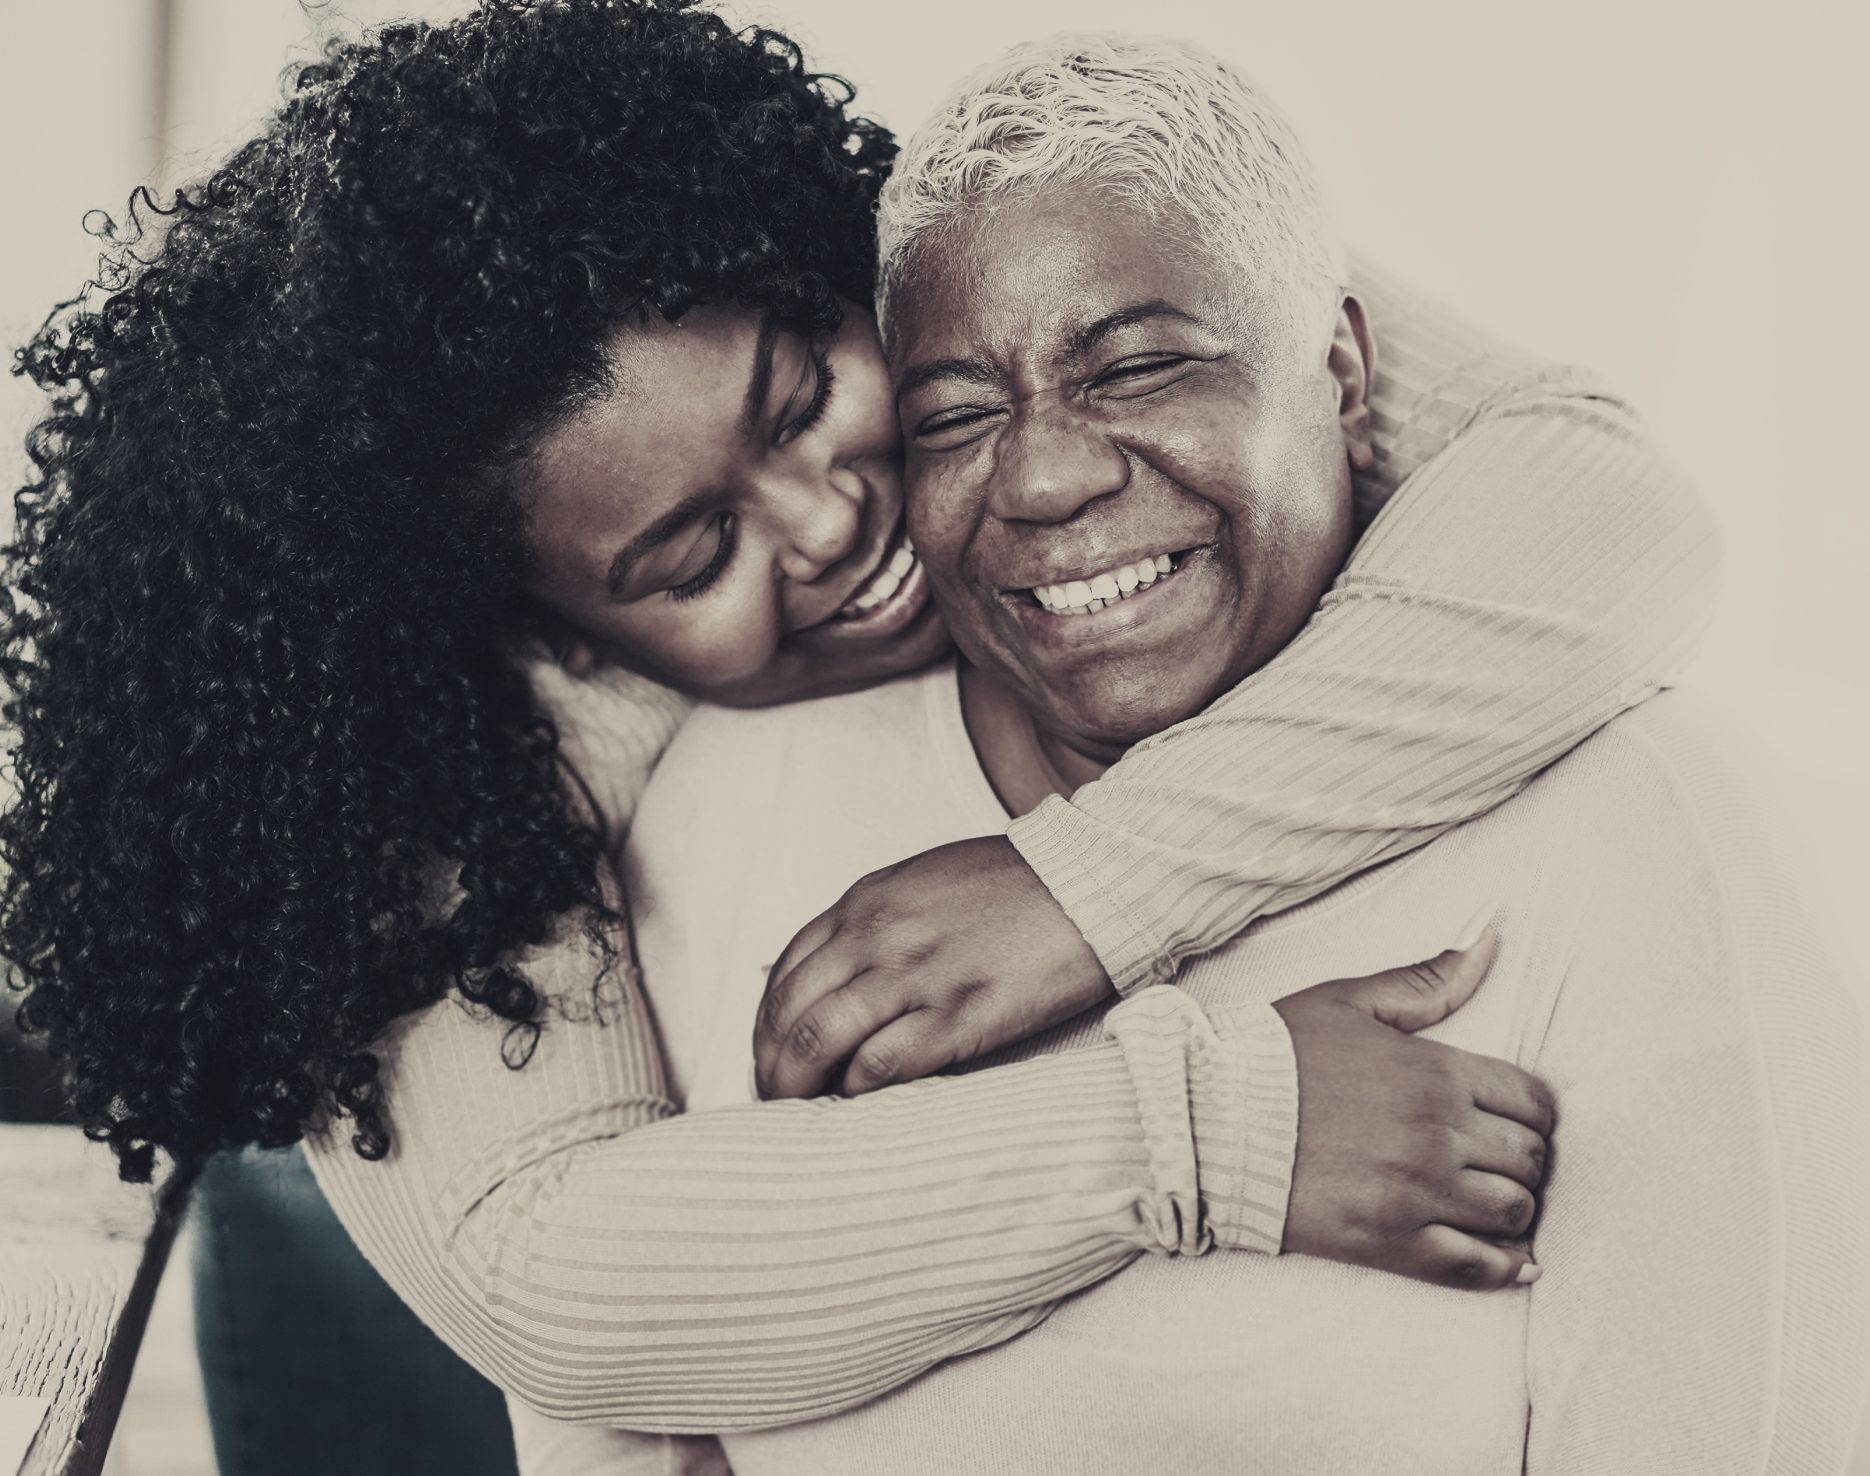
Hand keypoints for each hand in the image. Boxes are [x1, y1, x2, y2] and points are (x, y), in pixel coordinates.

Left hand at [754, 836, 1111, 1098]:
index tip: (771, 1056)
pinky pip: (883, 1064)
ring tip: (803, 1114)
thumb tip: (840, 976)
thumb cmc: (1015, 885)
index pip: (785, 973)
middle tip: (776, 1099)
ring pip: (821, 1040)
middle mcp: (879, 936)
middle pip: (792, 1013)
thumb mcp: (924, 882)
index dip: (767, 1025)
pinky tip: (861, 1104)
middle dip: (771, 1066)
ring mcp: (917, 975)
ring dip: (800, 1087)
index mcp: (866, 904)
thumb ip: (877, 924)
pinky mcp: (960, 1014)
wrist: (1091, 881)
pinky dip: (859, 1092)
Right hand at [1274, 938, 1555, 1291]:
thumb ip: (1428, 980)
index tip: (1514, 1121)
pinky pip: (1475, 1266)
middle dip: (1524, 1160)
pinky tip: (1517, 1264)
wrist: (1206, 1119)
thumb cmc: (1274, 1054)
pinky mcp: (1389, 1243)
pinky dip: (1507, 1269)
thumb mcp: (1350, 1001)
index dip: (1534, 1114)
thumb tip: (1492, 939)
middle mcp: (1438, 1133)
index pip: (1533, 1101)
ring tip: (1490, 1202)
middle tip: (1499, 1162)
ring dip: (1513, 1209)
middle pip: (1530, 1159)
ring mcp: (1417, 1193)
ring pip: (1513, 1212)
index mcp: (1436, 1071)